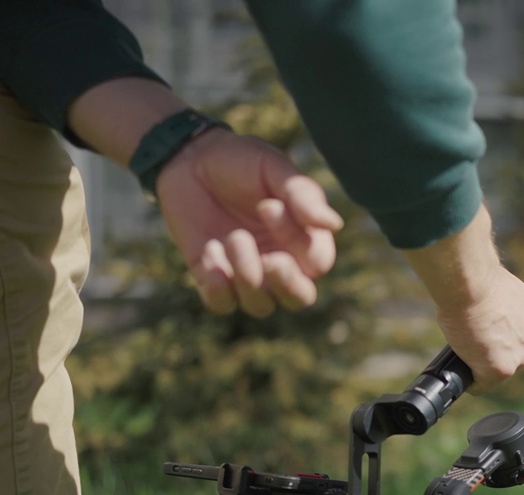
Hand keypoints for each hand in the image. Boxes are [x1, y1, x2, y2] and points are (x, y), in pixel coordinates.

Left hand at [154, 129, 341, 315]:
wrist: (188, 159)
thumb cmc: (240, 161)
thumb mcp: (273, 168)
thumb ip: (303, 195)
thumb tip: (335, 224)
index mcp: (303, 238)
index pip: (317, 263)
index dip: (298, 243)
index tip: (267, 206)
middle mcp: (280, 261)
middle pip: (298, 298)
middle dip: (286, 284)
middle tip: (269, 259)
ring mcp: (246, 273)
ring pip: (260, 306)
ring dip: (246, 276)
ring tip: (230, 238)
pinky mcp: (212, 278)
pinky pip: (222, 305)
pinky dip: (216, 286)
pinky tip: (209, 251)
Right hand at [403, 206, 523, 393]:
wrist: (472, 285)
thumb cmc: (481, 282)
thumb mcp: (507, 295)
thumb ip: (508, 311)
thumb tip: (491, 317)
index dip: (505, 336)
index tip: (492, 331)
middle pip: (515, 357)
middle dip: (498, 351)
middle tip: (477, 338)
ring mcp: (521, 357)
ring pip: (499, 370)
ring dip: (485, 364)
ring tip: (467, 349)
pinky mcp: (501, 370)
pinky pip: (481, 385)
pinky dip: (471, 381)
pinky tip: (462, 369)